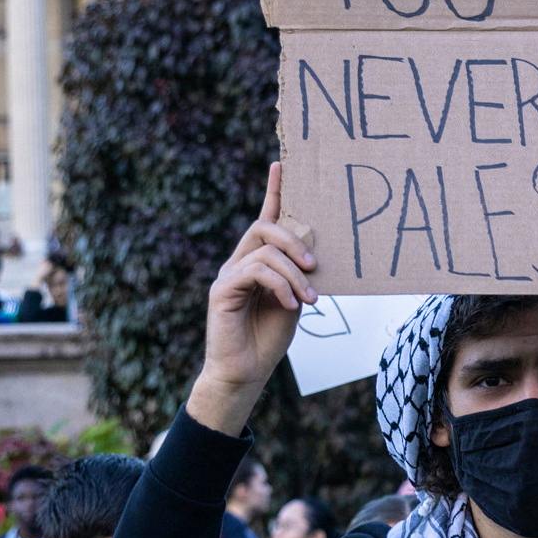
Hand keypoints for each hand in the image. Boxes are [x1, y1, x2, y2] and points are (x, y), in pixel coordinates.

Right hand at [191, 164, 315, 432]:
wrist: (246, 373)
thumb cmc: (269, 338)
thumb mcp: (294, 300)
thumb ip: (297, 274)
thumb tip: (312, 251)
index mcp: (257, 260)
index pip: (266, 219)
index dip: (274, 191)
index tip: (281, 164)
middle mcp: (239, 262)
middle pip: (266, 227)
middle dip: (294, 240)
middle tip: (315, 265)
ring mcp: (228, 275)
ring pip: (265, 252)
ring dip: (294, 274)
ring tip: (309, 300)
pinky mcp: (221, 291)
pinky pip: (254, 272)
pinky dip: (279, 285)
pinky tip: (291, 305)